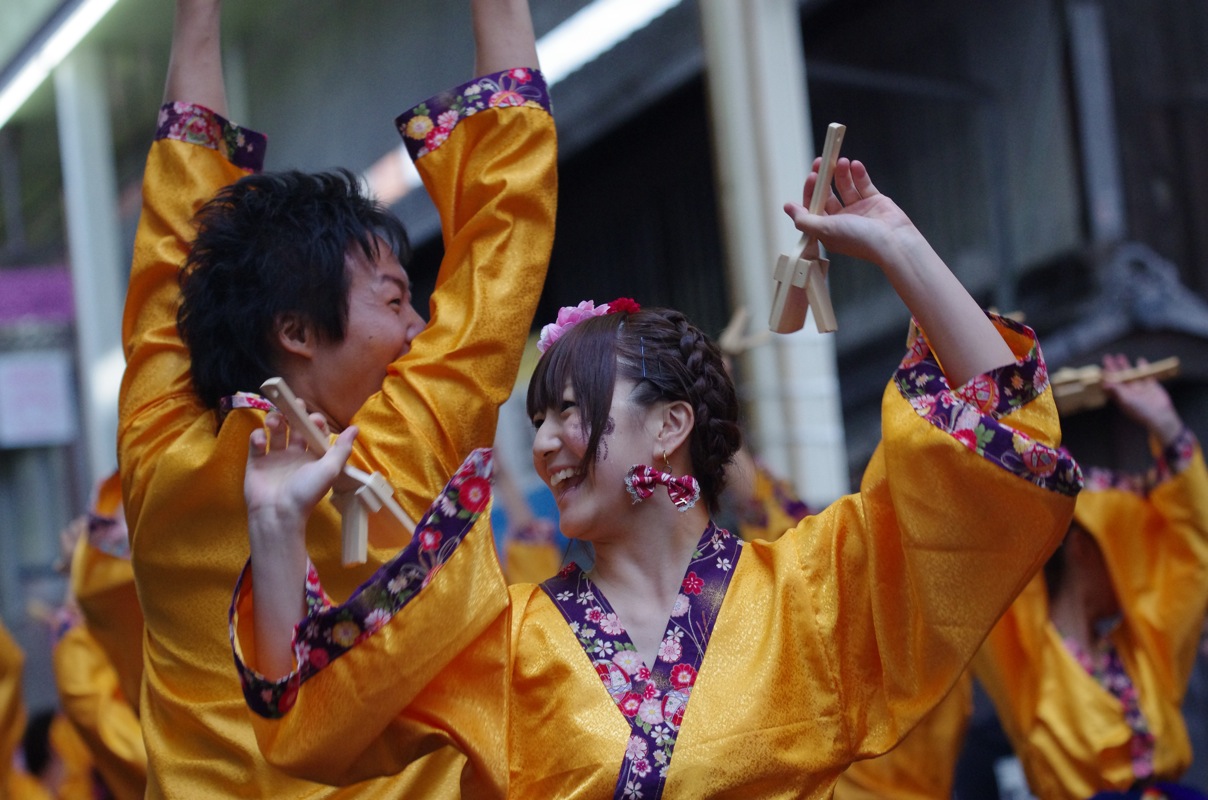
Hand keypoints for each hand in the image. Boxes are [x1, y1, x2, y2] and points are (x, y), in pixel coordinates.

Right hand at [244, 411, 357, 541]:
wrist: (278, 513)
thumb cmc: (306, 492)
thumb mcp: (330, 470)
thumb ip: (341, 449)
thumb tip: (355, 428)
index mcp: (314, 456)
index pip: (316, 431)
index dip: (315, 421)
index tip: (313, 418)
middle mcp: (295, 454)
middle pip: (295, 426)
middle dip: (294, 413)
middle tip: (292, 404)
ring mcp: (275, 457)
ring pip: (275, 430)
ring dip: (275, 420)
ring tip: (274, 422)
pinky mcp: (257, 461)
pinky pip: (256, 442)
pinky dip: (257, 436)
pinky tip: (261, 441)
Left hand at [783, 158, 920, 266]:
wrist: (893, 241)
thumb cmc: (860, 240)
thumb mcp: (825, 229)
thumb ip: (804, 219)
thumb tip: (787, 207)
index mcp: (828, 230)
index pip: (813, 207)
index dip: (811, 191)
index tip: (812, 176)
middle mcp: (842, 220)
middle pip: (828, 194)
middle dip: (824, 178)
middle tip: (821, 162)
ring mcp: (859, 210)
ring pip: (845, 187)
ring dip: (841, 173)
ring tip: (841, 161)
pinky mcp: (874, 202)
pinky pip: (863, 184)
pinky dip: (859, 174)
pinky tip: (855, 165)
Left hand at [1101, 354, 1182, 444]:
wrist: (1160, 415)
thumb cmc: (1141, 410)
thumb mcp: (1126, 400)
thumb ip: (1116, 391)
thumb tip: (1104, 384)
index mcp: (1121, 396)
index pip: (1111, 384)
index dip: (1106, 376)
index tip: (1101, 368)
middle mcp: (1129, 392)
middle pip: (1119, 377)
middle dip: (1113, 367)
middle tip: (1107, 357)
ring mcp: (1140, 388)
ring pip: (1131, 374)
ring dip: (1126, 366)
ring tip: (1120, 356)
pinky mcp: (1151, 386)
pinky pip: (1146, 374)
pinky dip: (1143, 367)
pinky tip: (1140, 360)